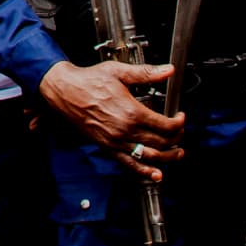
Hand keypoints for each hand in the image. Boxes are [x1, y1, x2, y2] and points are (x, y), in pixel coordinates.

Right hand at [37, 61, 185, 180]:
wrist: (65, 91)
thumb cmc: (89, 81)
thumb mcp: (119, 72)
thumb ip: (146, 73)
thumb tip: (167, 71)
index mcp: (132, 111)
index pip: (166, 125)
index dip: (179, 123)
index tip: (180, 117)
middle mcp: (126, 130)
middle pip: (162, 142)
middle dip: (176, 138)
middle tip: (179, 131)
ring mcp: (116, 141)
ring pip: (150, 156)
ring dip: (168, 158)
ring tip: (176, 153)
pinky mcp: (107, 147)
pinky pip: (130, 164)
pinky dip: (145, 172)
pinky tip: (156, 174)